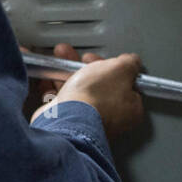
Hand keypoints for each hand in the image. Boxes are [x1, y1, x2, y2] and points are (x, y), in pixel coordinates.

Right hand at [30, 43, 144, 138]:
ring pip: (79, 92)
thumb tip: (132, 61)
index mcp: (130, 109)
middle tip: (78, 58)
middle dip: (86, 67)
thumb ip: (130, 63)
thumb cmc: (95, 98)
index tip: (104, 59)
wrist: (65, 118)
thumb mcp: (121, 69)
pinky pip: (62, 103)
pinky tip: (49, 80)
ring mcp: (88, 121)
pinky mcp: (67, 123)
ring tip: (59, 62)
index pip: (127, 84)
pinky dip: (54, 90)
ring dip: (67, 74)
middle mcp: (111, 118)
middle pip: (100, 86)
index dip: (114, 68)